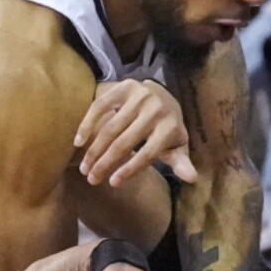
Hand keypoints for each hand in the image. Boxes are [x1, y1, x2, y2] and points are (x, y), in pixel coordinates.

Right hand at [75, 79, 197, 187]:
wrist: (162, 95)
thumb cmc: (166, 129)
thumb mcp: (176, 146)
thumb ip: (180, 162)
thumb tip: (192, 178)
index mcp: (170, 127)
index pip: (147, 154)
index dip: (129, 170)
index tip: (113, 183)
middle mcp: (156, 109)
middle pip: (125, 142)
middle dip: (105, 164)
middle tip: (91, 179)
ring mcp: (140, 96)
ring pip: (110, 128)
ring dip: (94, 150)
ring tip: (84, 167)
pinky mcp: (124, 87)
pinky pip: (100, 107)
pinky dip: (87, 125)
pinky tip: (78, 142)